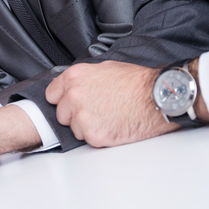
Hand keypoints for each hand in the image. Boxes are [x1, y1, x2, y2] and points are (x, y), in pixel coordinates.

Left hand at [45, 61, 175, 146]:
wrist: (156, 97)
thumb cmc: (136, 82)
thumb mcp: (105, 68)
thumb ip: (84, 78)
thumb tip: (76, 86)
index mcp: (74, 77)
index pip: (51, 95)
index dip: (63, 100)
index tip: (72, 104)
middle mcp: (73, 96)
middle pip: (61, 114)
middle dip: (75, 115)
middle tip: (97, 111)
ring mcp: (82, 117)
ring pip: (75, 129)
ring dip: (88, 127)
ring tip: (109, 117)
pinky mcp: (94, 135)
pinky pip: (89, 140)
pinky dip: (100, 136)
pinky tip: (114, 125)